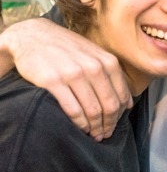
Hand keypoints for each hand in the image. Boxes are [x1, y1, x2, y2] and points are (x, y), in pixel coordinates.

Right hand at [0, 18, 131, 139]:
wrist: (33, 36)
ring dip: (95, 127)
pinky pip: (72, 110)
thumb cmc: (67, 48)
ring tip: (93, 135)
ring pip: (93, 110)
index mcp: (107, 62)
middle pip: (109, 106)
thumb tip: (128, 103)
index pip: (121, 96)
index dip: (119, 116)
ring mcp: (74, 74)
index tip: (113, 126)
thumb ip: (111, 75)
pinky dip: (79, 123)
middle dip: (108, 125)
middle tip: (104, 135)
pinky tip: (79, 128)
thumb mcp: (94, 55)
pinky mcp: (53, 81)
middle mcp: (94, 67)